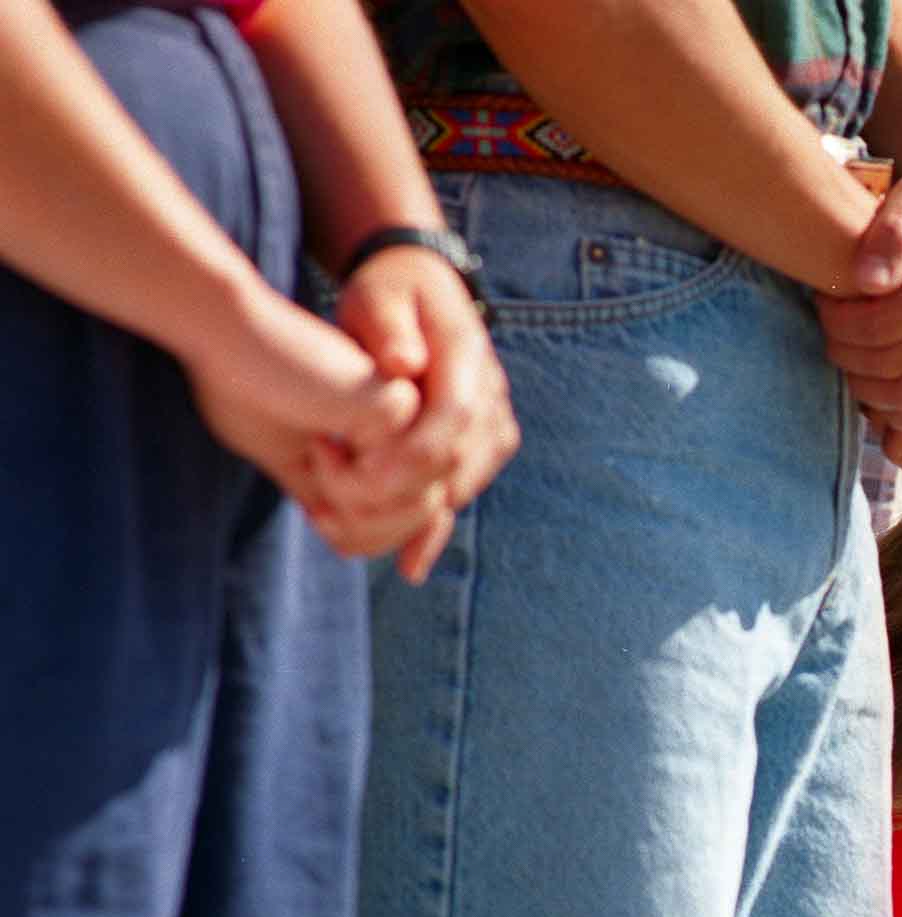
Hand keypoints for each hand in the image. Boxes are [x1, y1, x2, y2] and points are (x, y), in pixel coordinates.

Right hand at [184, 286, 424, 552]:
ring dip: (352, 505)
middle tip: (319, 496)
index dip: (369, 540)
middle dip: (365, 532)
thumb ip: (335, 500)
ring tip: (319, 454)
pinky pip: (391, 482)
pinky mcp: (400, 405)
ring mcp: (414, 413)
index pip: (416, 519)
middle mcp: (417, 423)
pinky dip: (345, 482)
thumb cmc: (246, 389)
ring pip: (416, 509)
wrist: (224, 337)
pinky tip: (320, 441)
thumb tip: (361, 546)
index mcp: (395, 435)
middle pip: (422, 522)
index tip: (321, 521)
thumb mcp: (295, 462)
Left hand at [333, 243, 519, 581]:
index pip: (453, 419)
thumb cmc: (389, 294)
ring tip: (352, 533)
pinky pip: (459, 494)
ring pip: (460, 486)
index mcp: (470, 359)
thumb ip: (387, 326)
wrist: (420, 294)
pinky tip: (409, 565)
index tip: (358, 471)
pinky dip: (432, 529)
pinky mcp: (482, 449)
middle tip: (338, 508)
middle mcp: (492, 398)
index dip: (410, 453)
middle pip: (458, 463)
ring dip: (411, 516)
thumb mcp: (379, 295)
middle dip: (402, 493)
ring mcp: (492, 426)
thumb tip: (405, 366)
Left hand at [816, 164, 901, 476]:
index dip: (839, 324)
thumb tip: (867, 282)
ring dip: (868, 388)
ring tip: (853, 355)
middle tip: (832, 334)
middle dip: (848, 356)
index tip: (824, 305)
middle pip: (893, 368)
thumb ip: (894, 230)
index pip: (881, 326)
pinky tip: (883, 381)